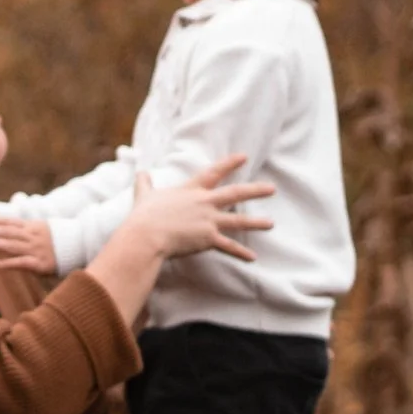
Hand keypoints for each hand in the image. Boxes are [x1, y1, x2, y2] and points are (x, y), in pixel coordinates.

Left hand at [0, 215, 57, 273]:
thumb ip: (22, 229)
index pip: (7, 221)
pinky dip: (11, 263)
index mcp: (30, 227)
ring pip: (13, 245)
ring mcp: (36, 249)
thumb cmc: (55, 240)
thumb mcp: (39, 229)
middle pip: (7, 232)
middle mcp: (31, 236)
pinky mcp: (41, 263)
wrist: (79, 246)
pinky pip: (24, 263)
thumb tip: (3, 227)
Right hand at [122, 155, 271, 261]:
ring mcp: (209, 221)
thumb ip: (145, 183)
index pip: (214, 173)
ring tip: (271, 224)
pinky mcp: (208, 239)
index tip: (244, 157)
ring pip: (238, 221)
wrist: (147, 235)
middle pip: (236, 194)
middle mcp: (205, 203)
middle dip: (256, 191)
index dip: (229, 164)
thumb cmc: (144, 215)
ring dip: (256, 223)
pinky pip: (229, 247)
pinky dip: (241, 253)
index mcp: (191, 190)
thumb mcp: (144, 194)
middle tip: (272, 189)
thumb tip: (140, 172)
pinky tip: (253, 257)